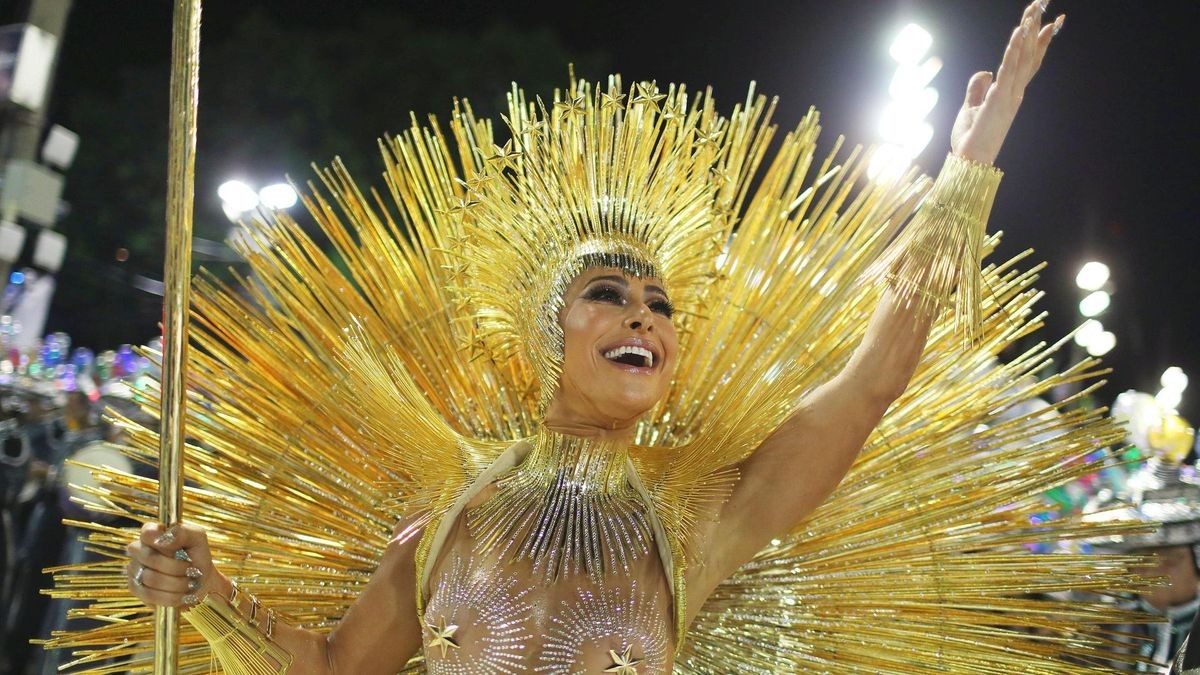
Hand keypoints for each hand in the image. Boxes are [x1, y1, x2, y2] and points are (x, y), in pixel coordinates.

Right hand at [126, 522, 228, 607]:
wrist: (200, 581)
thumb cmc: (197, 556)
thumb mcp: (197, 538)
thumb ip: (183, 532)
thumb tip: (164, 538)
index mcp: (153, 533)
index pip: (148, 532)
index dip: (163, 542)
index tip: (179, 549)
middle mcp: (139, 549)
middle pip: (149, 557)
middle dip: (175, 567)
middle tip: (190, 569)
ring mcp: (134, 569)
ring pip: (151, 578)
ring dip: (176, 583)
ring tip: (189, 583)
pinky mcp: (135, 588)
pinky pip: (149, 595)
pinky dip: (171, 596)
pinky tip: (181, 594)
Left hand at [951, 0, 1064, 164]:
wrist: (970, 161)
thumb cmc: (970, 138)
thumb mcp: (971, 107)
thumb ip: (978, 88)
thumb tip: (984, 71)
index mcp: (1010, 94)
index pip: (1028, 62)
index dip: (1038, 42)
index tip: (1048, 23)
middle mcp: (1014, 92)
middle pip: (1029, 55)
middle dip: (1036, 29)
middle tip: (1043, 6)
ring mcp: (1008, 95)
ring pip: (1022, 58)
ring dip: (1027, 33)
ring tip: (1033, 11)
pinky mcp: (998, 99)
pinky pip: (1008, 69)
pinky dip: (1013, 50)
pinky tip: (1018, 33)